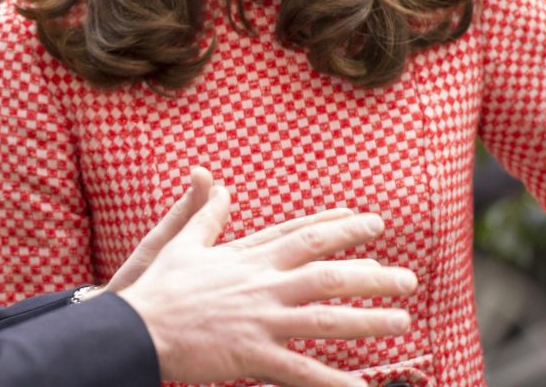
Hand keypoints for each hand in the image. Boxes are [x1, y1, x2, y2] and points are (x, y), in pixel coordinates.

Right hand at [119, 174, 416, 386]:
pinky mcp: (252, 354)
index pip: (303, 235)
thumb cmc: (161, 286)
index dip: (339, 228)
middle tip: (408, 277)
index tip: (369, 222)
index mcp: (250, 255)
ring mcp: (261, 318)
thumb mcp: (183, 242)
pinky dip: (334, 381)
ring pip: (325, 317)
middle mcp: (264, 282)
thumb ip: (205, 213)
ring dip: (367, 319)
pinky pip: (301, 371)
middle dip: (370, 273)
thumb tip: (212, 179)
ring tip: (402, 320)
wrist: (137, 327)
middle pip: (327, 272)